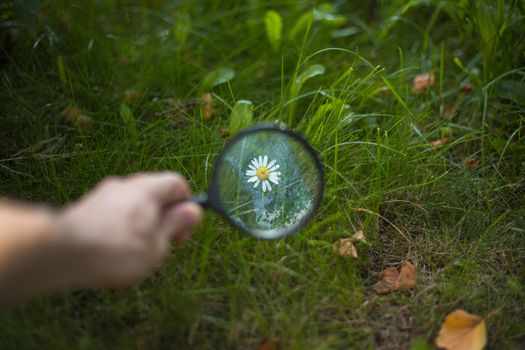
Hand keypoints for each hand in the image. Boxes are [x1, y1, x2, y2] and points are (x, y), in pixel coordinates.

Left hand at [56, 173, 201, 287]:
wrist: (64, 254)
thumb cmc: (119, 251)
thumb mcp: (157, 244)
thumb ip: (176, 225)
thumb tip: (193, 210)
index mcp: (148, 188)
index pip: (177, 183)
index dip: (186, 204)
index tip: (182, 229)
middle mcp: (125, 184)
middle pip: (154, 193)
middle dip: (162, 217)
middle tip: (160, 244)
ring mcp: (103, 194)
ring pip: (133, 204)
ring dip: (141, 223)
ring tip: (135, 252)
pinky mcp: (86, 207)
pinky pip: (113, 212)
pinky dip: (120, 227)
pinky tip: (113, 251)